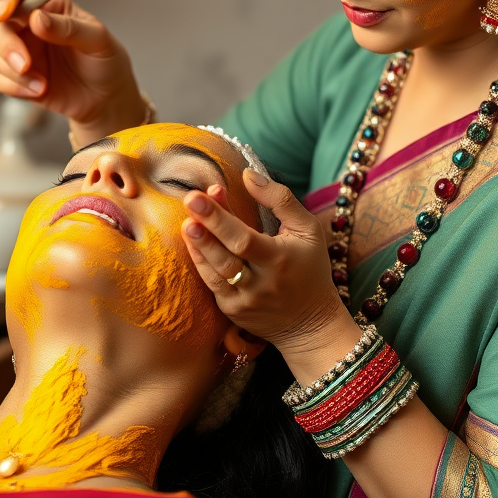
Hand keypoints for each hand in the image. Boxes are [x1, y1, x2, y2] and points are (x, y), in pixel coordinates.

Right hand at [0, 0, 145, 135]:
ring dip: (12, 71)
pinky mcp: (15, 77)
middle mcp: (27, 26)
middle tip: (25, 64)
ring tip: (43, 85)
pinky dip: (14, 87)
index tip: (4, 13)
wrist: (106, 99)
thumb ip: (69, 28)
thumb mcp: (98, 40)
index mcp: (47, 7)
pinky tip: (39, 91)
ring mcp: (19, 51)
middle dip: (5, 45)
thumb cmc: (105, 61)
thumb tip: (36, 18)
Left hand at [181, 170, 357, 366]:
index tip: (204, 194)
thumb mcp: (307, 230)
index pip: (244, 239)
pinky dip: (201, 263)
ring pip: (214, 273)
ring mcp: (244, 301)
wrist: (310, 323)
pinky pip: (212, 285)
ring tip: (186, 223)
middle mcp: (260, 283)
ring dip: (198, 247)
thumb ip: (280, 200)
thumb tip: (247, 174)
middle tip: (189, 201)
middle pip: (226, 256)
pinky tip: (192, 243)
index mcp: (280, 260)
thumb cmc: (309, 267)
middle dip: (206, 228)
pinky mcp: (233, 311)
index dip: (222, 218)